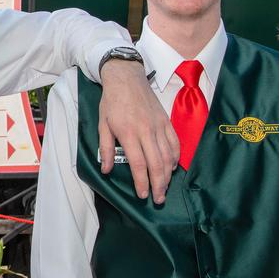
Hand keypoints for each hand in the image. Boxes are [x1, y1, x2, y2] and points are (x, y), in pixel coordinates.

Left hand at [99, 59, 178, 203]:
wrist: (126, 78)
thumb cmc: (111, 102)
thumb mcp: (102, 125)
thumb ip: (106, 148)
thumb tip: (106, 170)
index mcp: (129, 133)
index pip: (138, 164)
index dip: (142, 182)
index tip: (143, 194)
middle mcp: (147, 131)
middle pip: (157, 164)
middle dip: (158, 185)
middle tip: (157, 199)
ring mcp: (159, 126)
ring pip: (168, 156)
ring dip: (168, 175)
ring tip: (165, 188)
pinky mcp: (166, 121)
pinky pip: (175, 143)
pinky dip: (175, 157)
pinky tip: (172, 167)